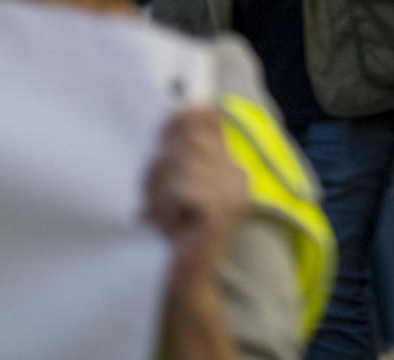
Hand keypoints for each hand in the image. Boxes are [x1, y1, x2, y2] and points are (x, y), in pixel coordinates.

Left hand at [144, 109, 250, 296]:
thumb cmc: (176, 234)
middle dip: (160, 169)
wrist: (188, 280)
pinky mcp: (222, 210)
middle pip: (185, 140)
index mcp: (230, 165)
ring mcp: (233, 191)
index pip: (208, 118)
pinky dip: (167, 207)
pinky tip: (172, 226)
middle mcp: (237, 173)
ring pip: (179, 164)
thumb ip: (177, 155)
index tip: (161, 134)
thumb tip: (175, 113)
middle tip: (155, 199)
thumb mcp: (173, 188)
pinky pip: (182, 189)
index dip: (180, 120)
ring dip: (160, 192)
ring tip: (163, 216)